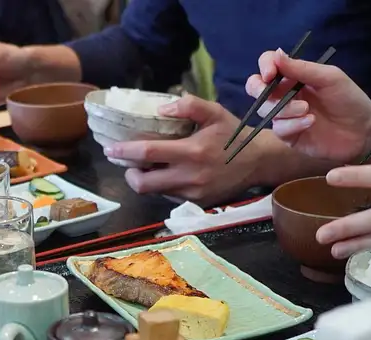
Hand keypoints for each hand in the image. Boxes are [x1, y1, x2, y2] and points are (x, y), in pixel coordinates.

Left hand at [103, 95, 261, 205]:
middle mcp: (190, 176)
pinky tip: (166, 174)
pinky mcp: (197, 203)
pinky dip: (162, 186)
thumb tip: (162, 108)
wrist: (259, 162)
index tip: (110, 149)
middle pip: (144, 184)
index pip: (148, 153)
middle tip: (127, 163)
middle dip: (129, 174)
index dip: (125, 152)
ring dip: (145, 181)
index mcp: (192, 151)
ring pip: (154, 193)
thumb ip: (190, 106)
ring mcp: (193, 193)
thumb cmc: (234, 135)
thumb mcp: (215, 113)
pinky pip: (169, 197)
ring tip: (144, 167)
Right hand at [245, 50, 370, 163]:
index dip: (265, 67)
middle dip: (260, 90)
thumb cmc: (348, 99)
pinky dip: (293, 125)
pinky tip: (310, 122)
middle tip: (271, 94)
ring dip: (285, 109)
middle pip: (256, 88)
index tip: (271, 74)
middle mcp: (285, 94)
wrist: (362, 131)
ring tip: (307, 110)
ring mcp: (284, 116)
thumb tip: (276, 54)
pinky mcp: (288, 135)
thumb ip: (301, 68)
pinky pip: (278, 129)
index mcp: (294, 76)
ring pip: (265, 110)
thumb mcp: (329, 78)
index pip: (269, 65)